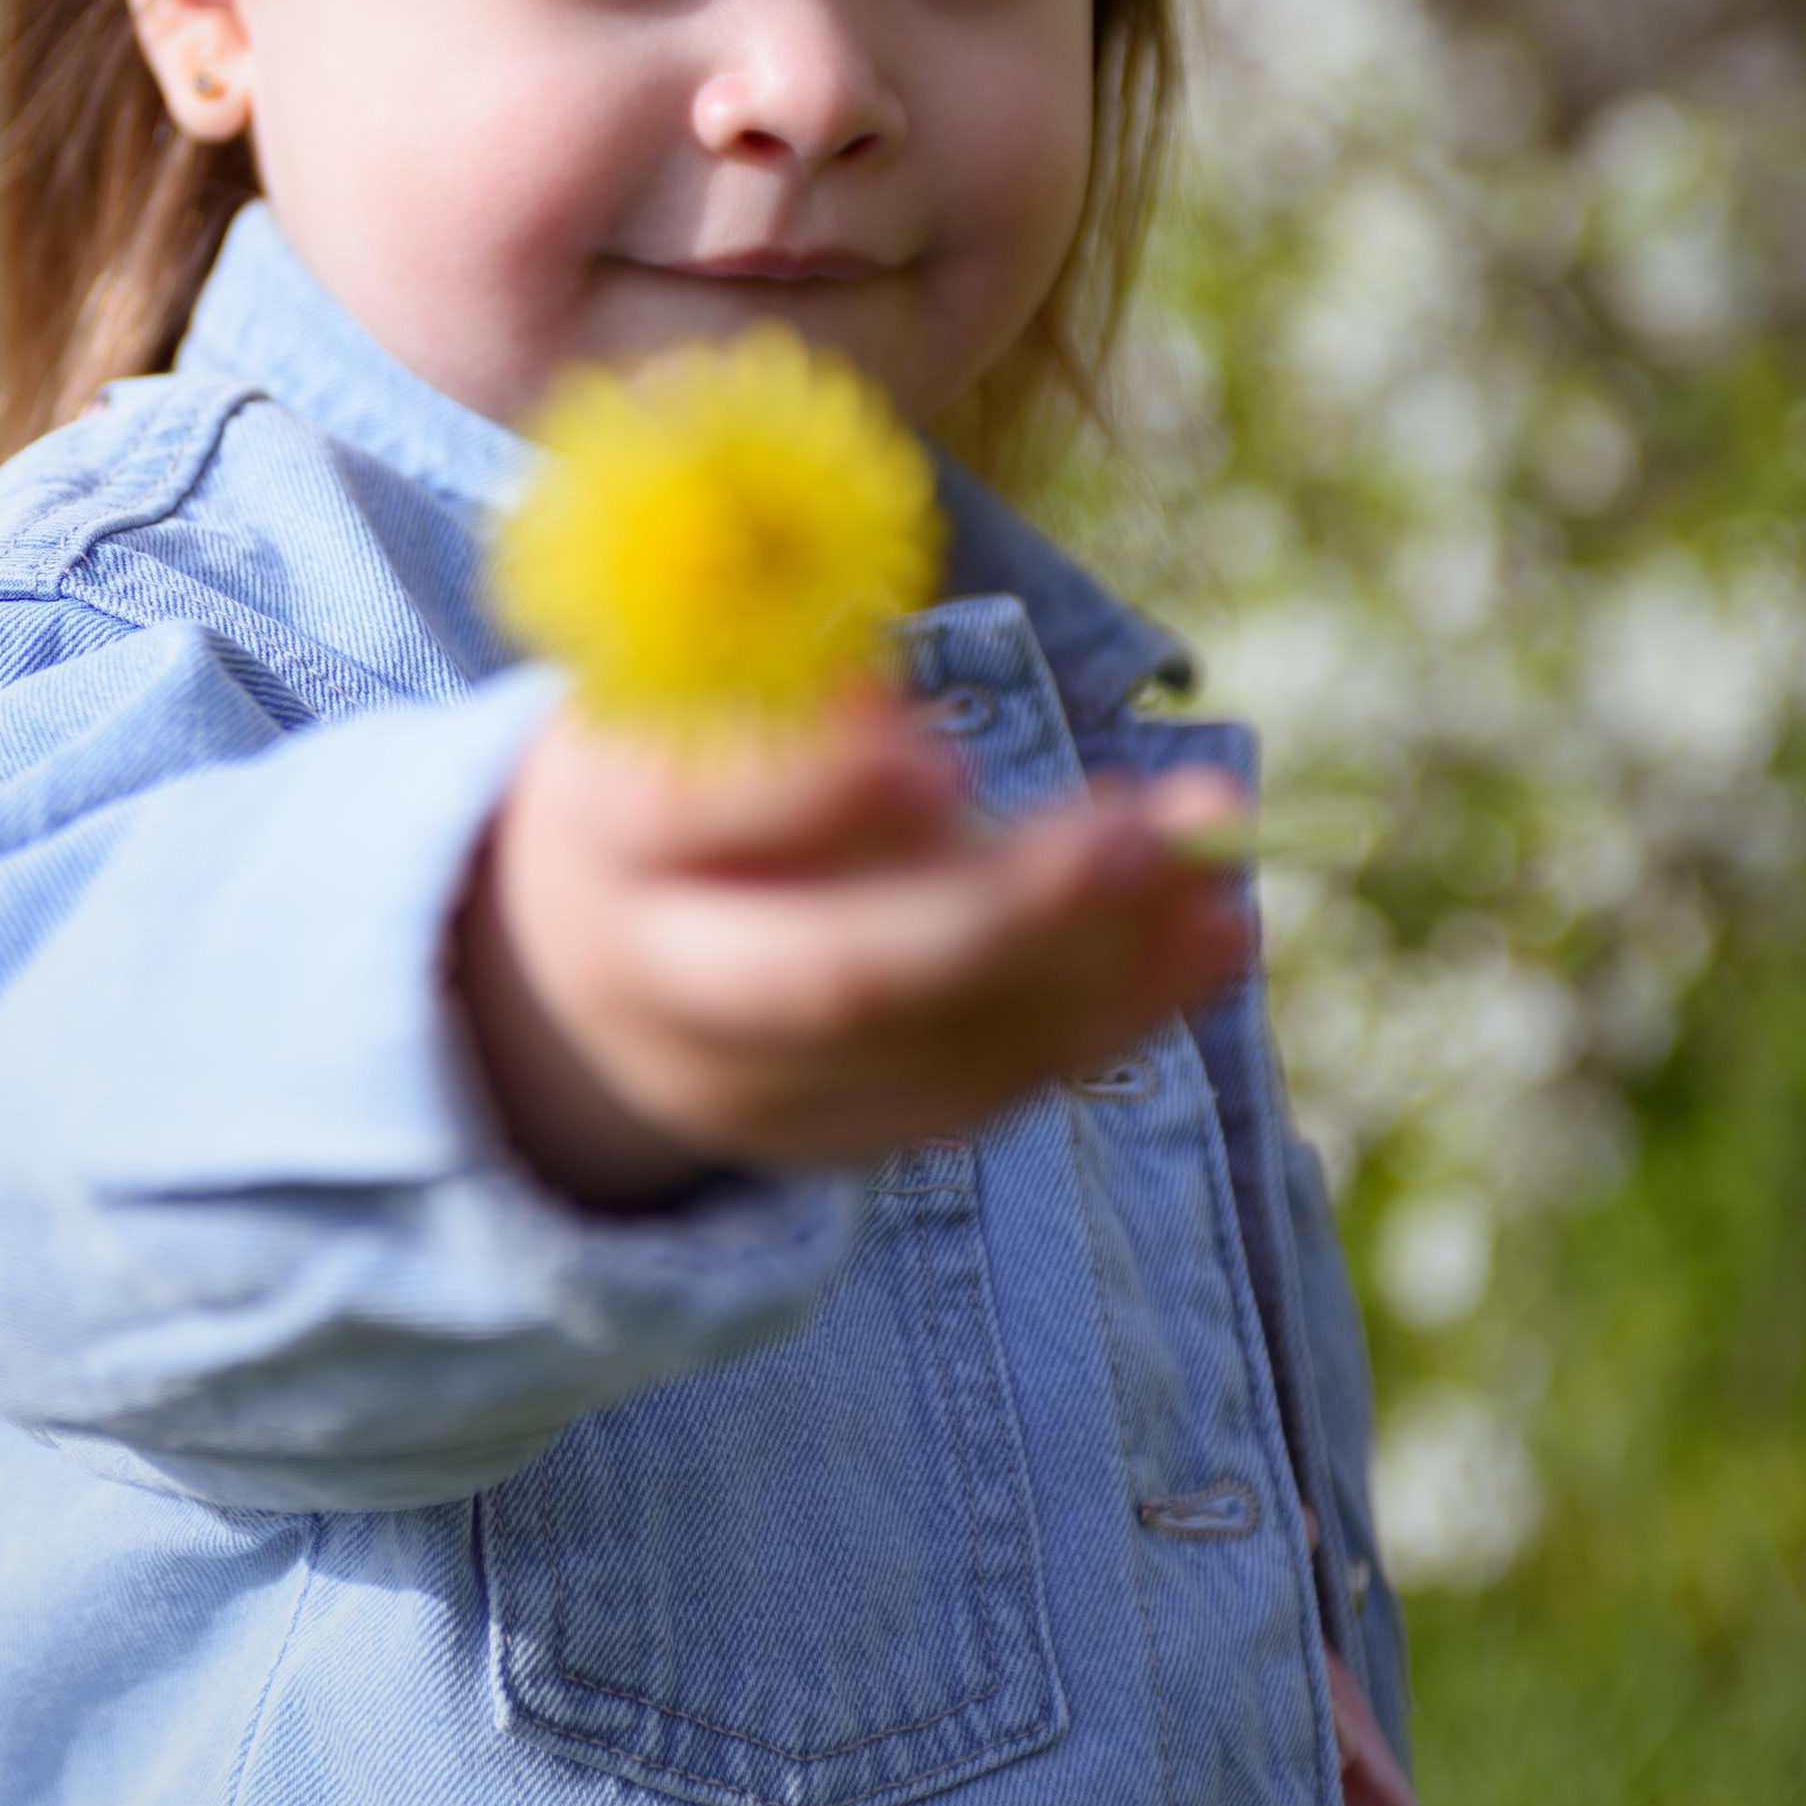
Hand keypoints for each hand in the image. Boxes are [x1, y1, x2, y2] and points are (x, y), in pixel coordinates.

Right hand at [457, 685, 1252, 1207]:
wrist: (586, 952)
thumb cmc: (678, 764)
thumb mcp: (682, 685)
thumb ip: (780, 670)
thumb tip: (892, 696)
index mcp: (604, 824)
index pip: (685, 817)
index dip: (810, 793)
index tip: (938, 755)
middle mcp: (661, 973)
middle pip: (829, 975)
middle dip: (1004, 912)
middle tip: (1141, 836)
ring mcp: (746, 1079)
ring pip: (930, 1048)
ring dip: (1098, 964)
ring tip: (1219, 882)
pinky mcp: (834, 1135)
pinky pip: (984, 1088)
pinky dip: (1113, 1014)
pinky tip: (1213, 939)